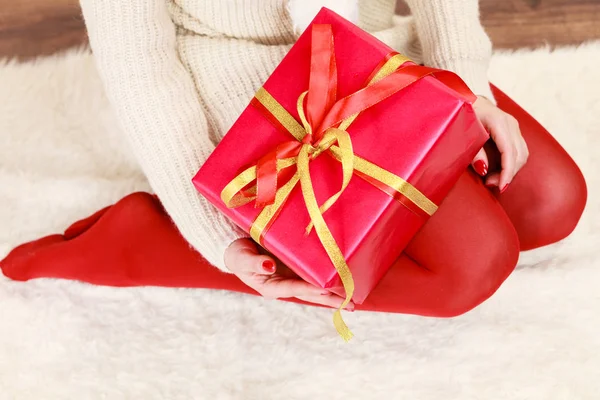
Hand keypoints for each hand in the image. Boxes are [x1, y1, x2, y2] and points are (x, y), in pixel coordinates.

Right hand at [224, 238, 353, 309]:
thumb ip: (255, 263)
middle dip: (330, 299)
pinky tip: (342, 282)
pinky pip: (314, 276)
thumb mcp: (242, 258)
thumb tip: (269, 266)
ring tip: (353, 300)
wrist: (235, 248)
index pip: (294, 288)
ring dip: (333, 294)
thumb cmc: (237, 254)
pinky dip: (328, 280)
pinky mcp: (296, 269)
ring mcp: (291, 278)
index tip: (326, 291)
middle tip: (351, 305)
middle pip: (310, 293)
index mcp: (271, 287)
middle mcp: (284, 285)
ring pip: (315, 288)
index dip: (310, 289)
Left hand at [471, 96, 528, 192]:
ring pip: (522, 154)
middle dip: (508, 174)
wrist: (466, 99)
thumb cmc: (462, 114)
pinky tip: (498, 171)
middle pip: (519, 155)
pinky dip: (511, 163)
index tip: (501, 187)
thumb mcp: (464, 133)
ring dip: (510, 170)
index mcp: (498, 122)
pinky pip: (518, 151)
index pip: (509, 152)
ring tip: (493, 179)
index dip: (507, 172)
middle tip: (492, 184)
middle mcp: (510, 124)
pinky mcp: (513, 131)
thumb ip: (474, 152)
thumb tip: (484, 170)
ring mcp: (513, 126)